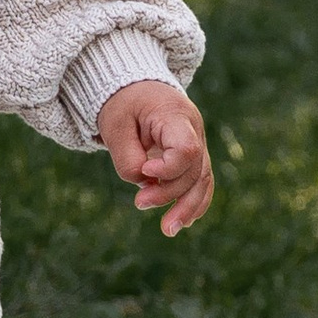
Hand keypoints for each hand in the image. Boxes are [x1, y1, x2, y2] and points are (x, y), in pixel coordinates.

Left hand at [97, 80, 213, 237]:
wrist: (135, 87)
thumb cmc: (123, 103)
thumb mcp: (115, 126)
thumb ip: (127, 158)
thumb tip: (144, 185)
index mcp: (175, 114)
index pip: (187, 149)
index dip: (168, 168)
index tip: (144, 171)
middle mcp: (194, 128)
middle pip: (193, 170)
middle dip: (168, 193)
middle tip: (139, 203)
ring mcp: (197, 141)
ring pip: (202, 179)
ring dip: (187, 207)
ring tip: (168, 230)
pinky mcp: (193, 154)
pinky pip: (201, 180)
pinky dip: (195, 201)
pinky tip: (184, 222)